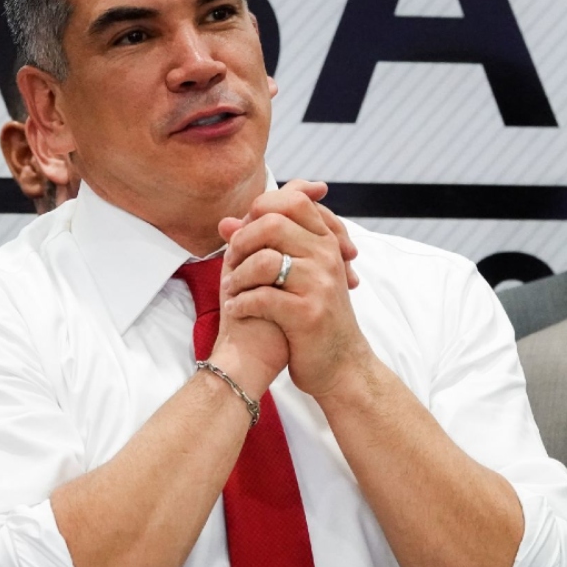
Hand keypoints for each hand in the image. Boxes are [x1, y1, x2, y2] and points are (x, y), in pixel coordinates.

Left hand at [219, 183, 372, 397]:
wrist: (342, 366)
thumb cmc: (312, 317)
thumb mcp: (297, 276)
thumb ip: (266, 245)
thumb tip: (225, 222)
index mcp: (326, 242)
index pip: (294, 200)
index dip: (261, 208)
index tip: (245, 233)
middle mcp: (327, 257)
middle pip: (273, 223)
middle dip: (242, 242)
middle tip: (231, 262)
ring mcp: (320, 284)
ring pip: (265, 259)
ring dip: (238, 276)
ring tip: (232, 289)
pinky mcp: (308, 314)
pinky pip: (263, 297)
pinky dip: (242, 303)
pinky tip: (236, 310)